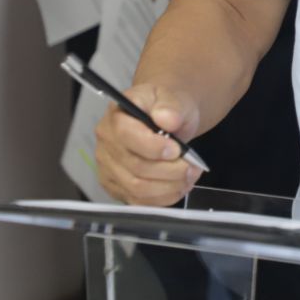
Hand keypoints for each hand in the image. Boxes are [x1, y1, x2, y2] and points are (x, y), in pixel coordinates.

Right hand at [94, 83, 203, 205]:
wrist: (167, 121)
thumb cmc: (167, 109)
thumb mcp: (173, 98)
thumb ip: (171, 106)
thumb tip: (168, 119)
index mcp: (116, 114)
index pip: (125, 134)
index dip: (153, 147)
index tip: (177, 150)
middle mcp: (106, 142)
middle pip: (134, 166)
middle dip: (169, 170)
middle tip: (192, 167)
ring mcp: (108, 166)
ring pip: (137, 188)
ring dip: (169, 187)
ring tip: (189, 177)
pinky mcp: (116, 186)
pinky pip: (138, 201)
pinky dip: (162, 198)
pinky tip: (178, 187)